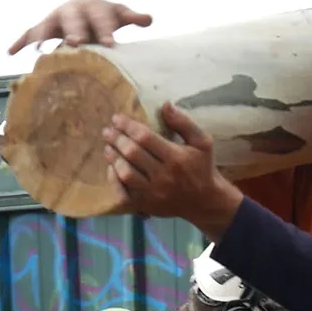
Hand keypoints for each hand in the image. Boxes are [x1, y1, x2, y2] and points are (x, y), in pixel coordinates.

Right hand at [8, 0, 152, 53]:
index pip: (100, 19)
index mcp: (93, 7)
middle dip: (74, 31)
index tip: (111, 45)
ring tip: (40, 51)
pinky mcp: (43, 27)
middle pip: (72, 21)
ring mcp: (55, 18)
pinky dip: (20, 41)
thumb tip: (149, 19)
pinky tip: (10, 52)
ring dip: (43, 37)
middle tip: (77, 44)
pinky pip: (29, 33)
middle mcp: (71, 11)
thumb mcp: (119, 14)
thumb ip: (132, 17)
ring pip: (47, 26)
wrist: (85, 7)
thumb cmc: (106, 16)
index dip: (105, 31)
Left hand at [101, 102, 242, 238]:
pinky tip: (112, 168)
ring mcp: (153, 193)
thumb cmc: (202, 167)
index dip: (128, 126)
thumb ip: (183, 123)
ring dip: (113, 158)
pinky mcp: (146, 205)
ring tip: (108, 147)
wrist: (204, 202)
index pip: (145, 138)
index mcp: (176, 158)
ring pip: (126, 174)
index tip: (116, 118)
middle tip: (107, 131)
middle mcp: (163, 176)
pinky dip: (114, 180)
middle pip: (132, 154)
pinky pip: (123, 194)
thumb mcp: (202, 142)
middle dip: (117, 139)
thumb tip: (165, 105)